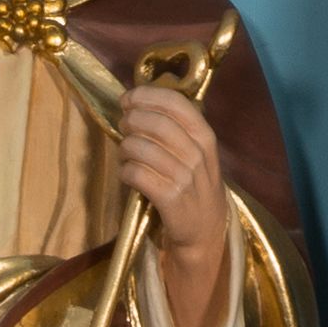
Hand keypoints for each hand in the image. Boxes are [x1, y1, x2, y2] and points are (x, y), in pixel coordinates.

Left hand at [119, 81, 230, 326]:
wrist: (204, 231)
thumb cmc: (193, 184)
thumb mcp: (194, 152)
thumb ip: (172, 128)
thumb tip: (133, 101)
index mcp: (204, 135)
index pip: (174, 102)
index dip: (145, 95)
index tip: (127, 99)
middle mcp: (198, 153)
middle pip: (154, 122)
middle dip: (130, 120)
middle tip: (123, 127)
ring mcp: (185, 177)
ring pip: (141, 147)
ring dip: (125, 148)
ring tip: (126, 155)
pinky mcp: (170, 199)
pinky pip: (136, 174)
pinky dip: (126, 171)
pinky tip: (128, 175)